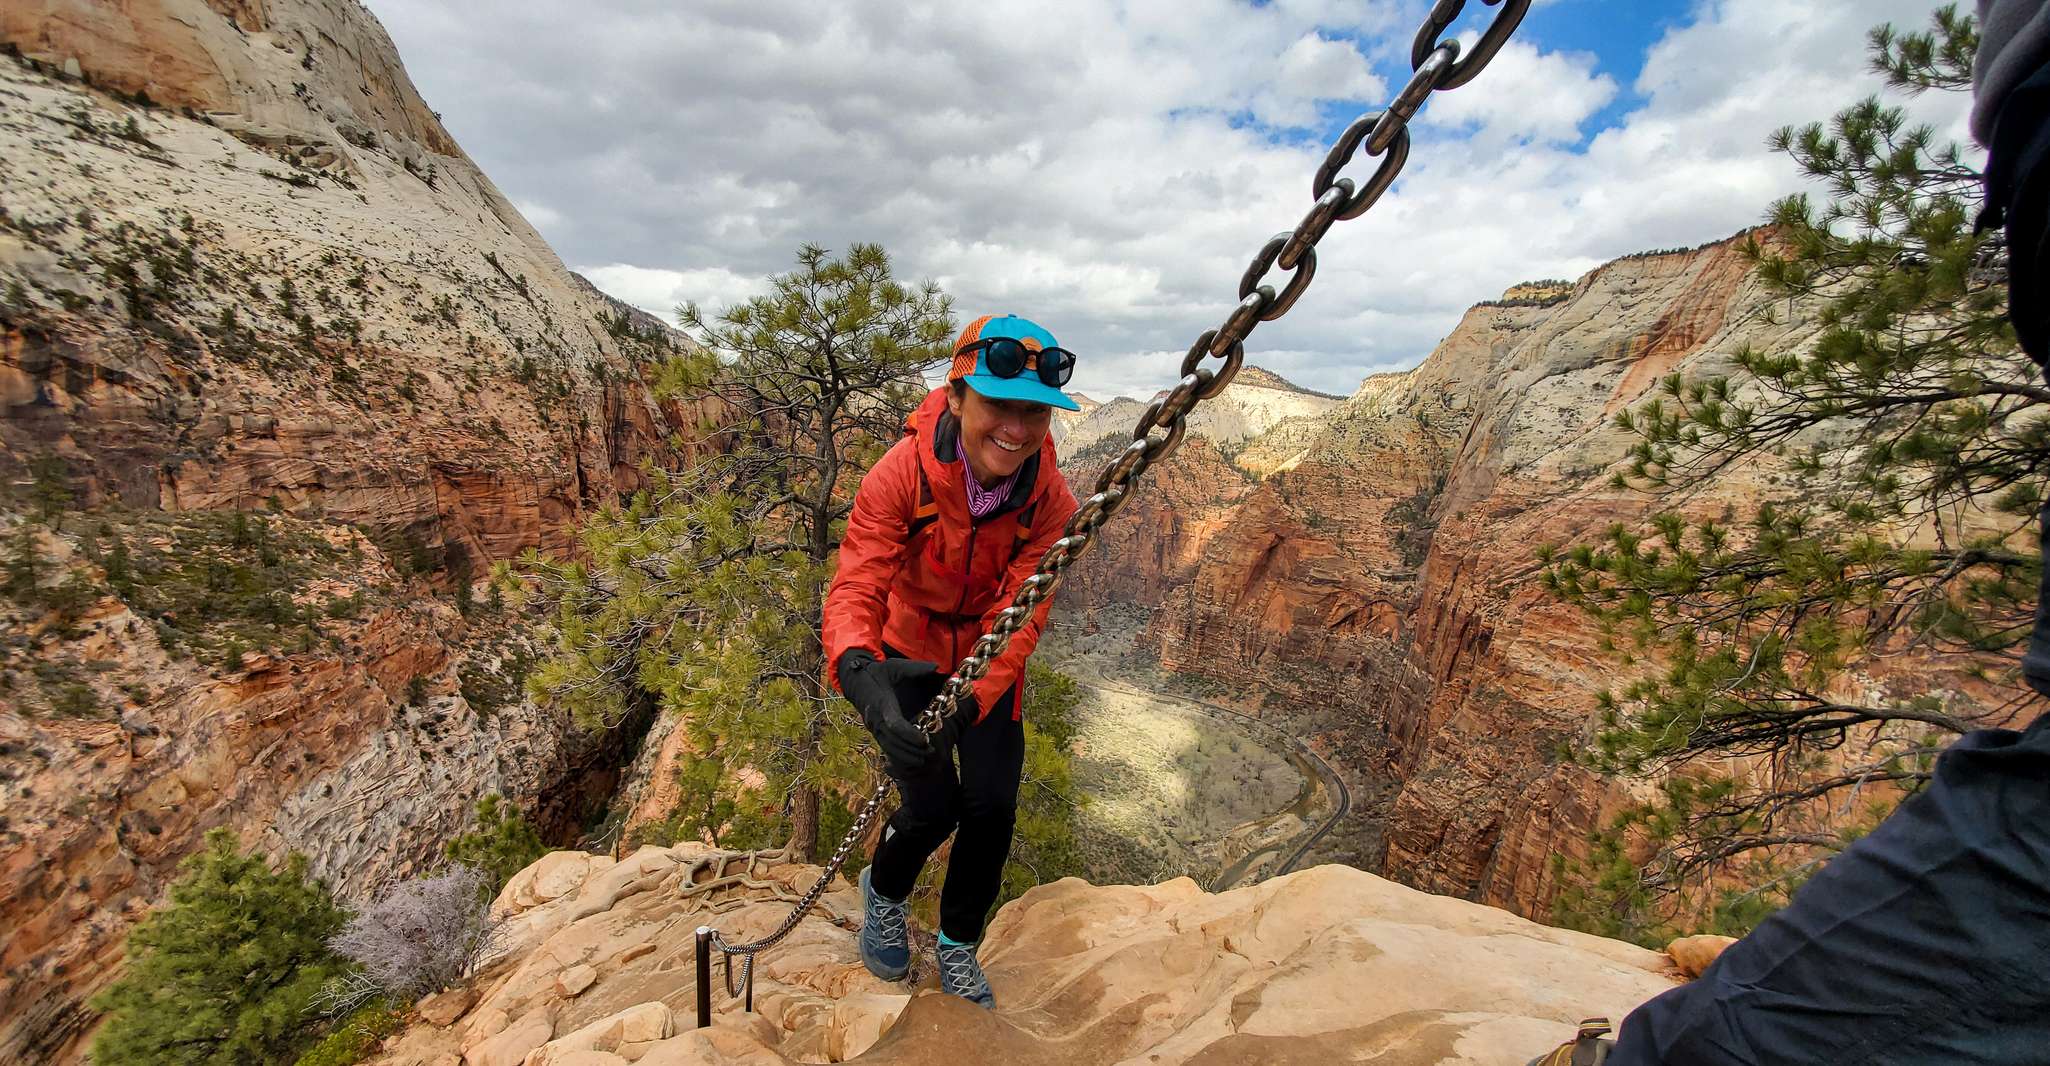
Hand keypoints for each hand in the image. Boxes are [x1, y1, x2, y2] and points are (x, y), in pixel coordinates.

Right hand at [838, 650, 942, 776]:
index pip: (894, 724)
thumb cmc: (878, 673)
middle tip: (930, 752)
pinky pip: (885, 748)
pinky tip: (911, 760)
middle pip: (893, 740)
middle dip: (911, 749)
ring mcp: (873, 727)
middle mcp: (875, 718)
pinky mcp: (875, 732)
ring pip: (888, 747)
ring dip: (905, 755)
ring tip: (924, 758)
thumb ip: (915, 668)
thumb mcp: (895, 666)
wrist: (856, 680)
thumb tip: (936, 667)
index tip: (924, 740)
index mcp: (882, 703)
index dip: (909, 734)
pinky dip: (897, 756)